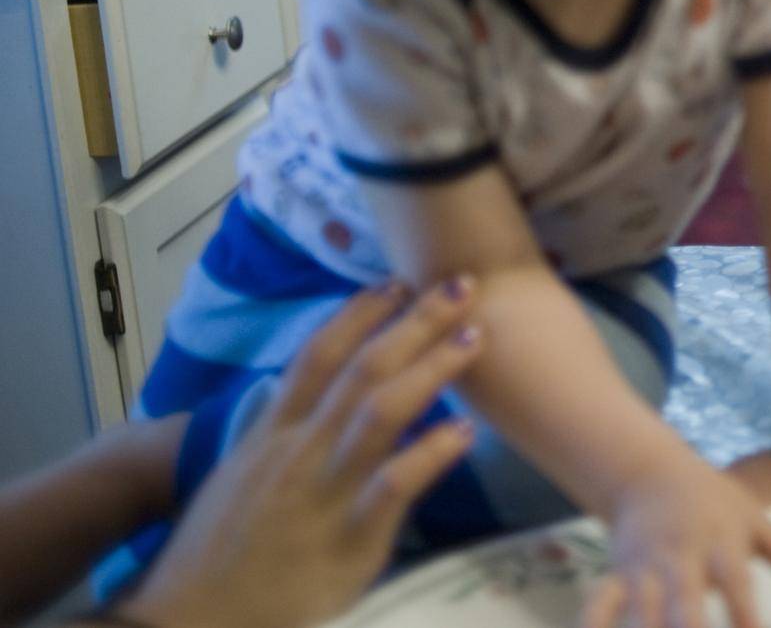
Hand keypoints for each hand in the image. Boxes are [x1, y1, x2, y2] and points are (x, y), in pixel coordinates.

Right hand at [120, 280, 482, 627]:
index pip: (318, 356)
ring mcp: (324, 491)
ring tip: (475, 336)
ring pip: (381, 411)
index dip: (359, 313)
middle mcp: (300, 451)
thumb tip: (328, 403)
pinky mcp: (349, 538)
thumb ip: (287, 436)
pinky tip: (465, 430)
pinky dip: (431, 452)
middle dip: (414, 322)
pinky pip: (394, 485)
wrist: (191, 618)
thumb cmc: (220, 550)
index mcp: (273, 433)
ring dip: (432, 368)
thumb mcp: (245, 476)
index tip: (397, 280)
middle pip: (362, 369)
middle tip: (461, 283)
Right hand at [580, 448, 770, 627]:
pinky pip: (598, 606)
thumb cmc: (714, 500)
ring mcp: (645, 568)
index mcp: (722, 545)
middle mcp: (682, 558)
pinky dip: (594, 626)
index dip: (746, 620)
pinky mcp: (615, 574)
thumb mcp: (757, 521)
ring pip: (644, 614)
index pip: (738, 589)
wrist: (651, 471)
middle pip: (687, 609)